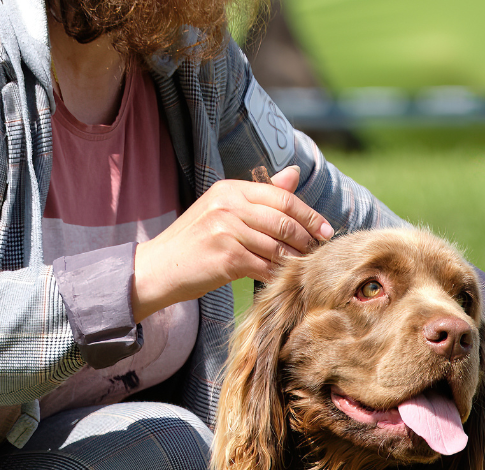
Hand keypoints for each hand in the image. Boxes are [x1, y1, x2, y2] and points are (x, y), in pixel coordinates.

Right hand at [132, 164, 333, 320]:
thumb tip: (294, 173)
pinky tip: (286, 280)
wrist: (157, 268)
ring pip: (277, 246)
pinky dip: (279, 275)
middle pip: (283, 220)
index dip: (309, 214)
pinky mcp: (226, 258)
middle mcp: (228, 205)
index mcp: (230, 189)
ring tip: (307, 267)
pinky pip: (265, 267)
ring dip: (297, 259)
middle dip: (308, 238)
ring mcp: (226, 231)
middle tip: (321, 251)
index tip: (326, 230)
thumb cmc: (194, 242)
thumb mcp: (223, 210)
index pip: (281, 197)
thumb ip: (260, 195)